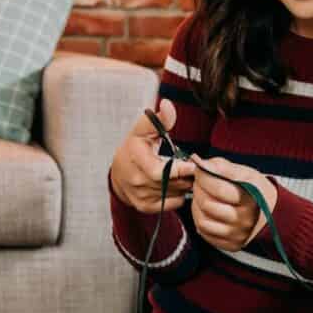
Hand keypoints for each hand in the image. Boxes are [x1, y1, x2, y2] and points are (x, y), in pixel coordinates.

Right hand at [109, 99, 195, 213]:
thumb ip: (158, 119)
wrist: (119, 174)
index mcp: (135, 158)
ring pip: (175, 193)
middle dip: (186, 175)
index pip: (160, 172)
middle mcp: (135, 180)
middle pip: (172, 183)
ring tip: (185, 175)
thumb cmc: (134, 149)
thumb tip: (168, 105)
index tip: (193, 164)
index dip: (180, 170)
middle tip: (193, 168)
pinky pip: (174, 203)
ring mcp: (140, 196)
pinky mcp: (146, 207)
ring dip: (184, 185)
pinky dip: (179, 195)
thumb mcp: (143, 130)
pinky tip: (177, 185)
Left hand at [190, 156, 276, 251]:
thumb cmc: (257, 191)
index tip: (200, 170)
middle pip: (207, 204)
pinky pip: (205, 233)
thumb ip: (224, 167)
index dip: (202, 177)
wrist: (274, 214)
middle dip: (198, 189)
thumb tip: (201, 164)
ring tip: (203, 197)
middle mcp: (245, 219)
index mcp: (251, 199)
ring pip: (202, 221)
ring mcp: (238, 234)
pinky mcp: (232, 244)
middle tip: (200, 182)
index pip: (217, 188)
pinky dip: (201, 220)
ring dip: (196, 206)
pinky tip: (207, 212)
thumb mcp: (246, 174)